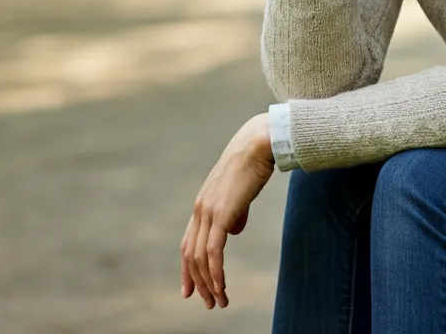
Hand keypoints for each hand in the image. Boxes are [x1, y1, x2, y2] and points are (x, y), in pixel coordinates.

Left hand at [180, 113, 275, 309]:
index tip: (190, 289)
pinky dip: (216, 274)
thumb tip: (234, 231)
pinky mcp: (221, 214)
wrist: (257, 143)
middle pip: (191, 253)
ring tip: (220, 301)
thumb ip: (234, 212)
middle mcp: (200, 208)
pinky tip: (222, 287)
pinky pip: (214, 252)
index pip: (189, 241)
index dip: (188, 267)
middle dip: (197, 282)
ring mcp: (208, 211)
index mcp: (203, 203)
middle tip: (207, 303)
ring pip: (201, 257)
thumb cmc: (252, 164)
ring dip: (209, 284)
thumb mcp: (239, 192)